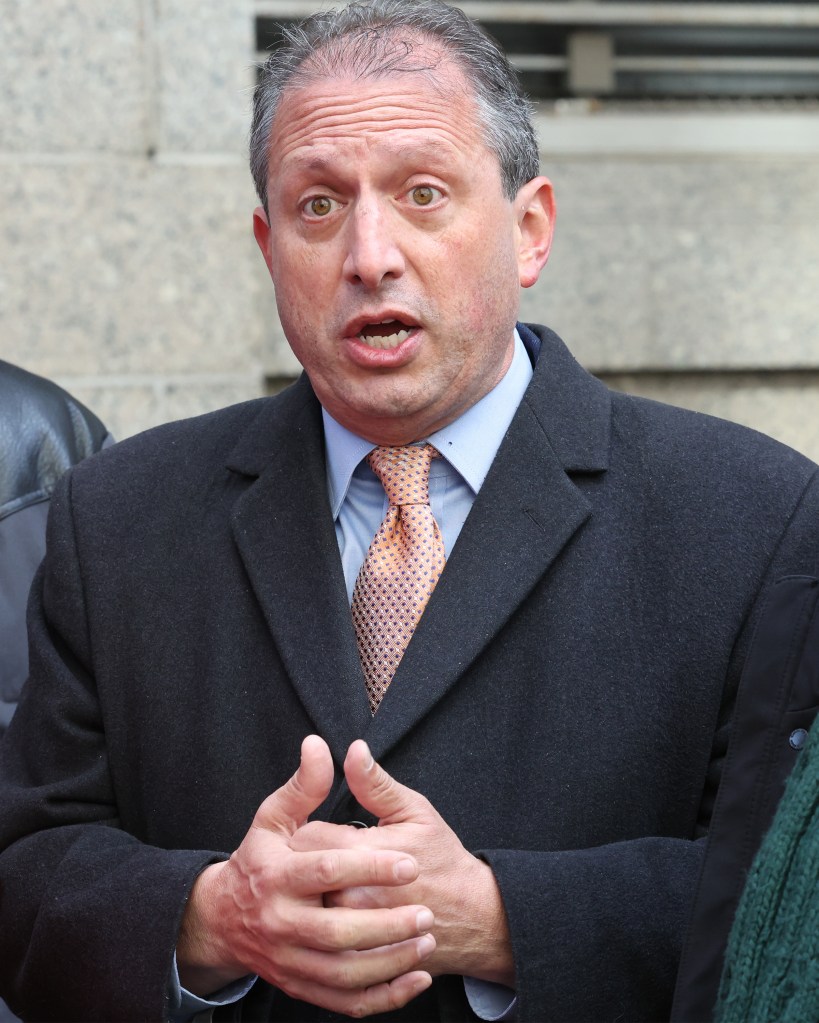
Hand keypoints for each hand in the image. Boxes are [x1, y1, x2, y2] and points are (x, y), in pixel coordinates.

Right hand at [177, 735, 435, 1015]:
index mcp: (276, 876)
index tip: (409, 862)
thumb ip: (303, 786)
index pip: (327, 871)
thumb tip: (320, 744)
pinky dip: (383, 996)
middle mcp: (279, 923)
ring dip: (390, 961)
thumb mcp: (272, 818)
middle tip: (425, 911)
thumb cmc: (258, 860)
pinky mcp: (299, 986)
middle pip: (337, 932)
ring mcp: (288, 960)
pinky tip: (414, 978)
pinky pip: (345, 1002)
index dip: (370, 868)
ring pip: (344, 972)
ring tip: (425, 940)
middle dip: (386, 925)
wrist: (223, 919)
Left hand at [294, 740, 514, 986]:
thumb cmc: (442, 858)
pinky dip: (323, 930)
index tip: (324, 829)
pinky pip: (321, 945)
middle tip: (326, 859)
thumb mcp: (414, 811)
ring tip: (332, 887)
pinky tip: (338, 917)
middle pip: (299, 876)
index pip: (305, 837)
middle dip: (306, 865)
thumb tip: (353, 749)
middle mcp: (350, 896)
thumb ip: (376, 783)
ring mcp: (352, 934)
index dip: (309, 829)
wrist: (471, 917)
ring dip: (311, 898)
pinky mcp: (357, 958)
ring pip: (306, 911)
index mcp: (361, 854)